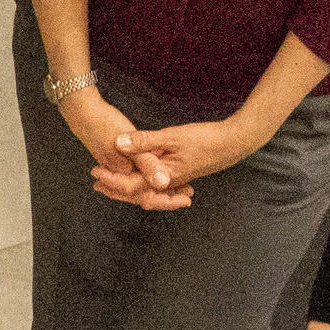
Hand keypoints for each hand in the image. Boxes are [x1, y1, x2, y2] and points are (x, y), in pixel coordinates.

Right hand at [59, 90, 182, 209]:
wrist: (81, 110)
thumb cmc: (103, 124)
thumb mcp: (129, 143)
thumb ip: (146, 163)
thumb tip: (164, 183)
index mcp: (122, 174)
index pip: (146, 196)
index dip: (168, 200)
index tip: (187, 199)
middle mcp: (120, 175)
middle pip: (145, 194)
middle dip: (167, 196)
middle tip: (188, 195)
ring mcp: (118, 167)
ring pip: (142, 185)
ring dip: (160, 186)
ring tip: (182, 186)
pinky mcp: (118, 159)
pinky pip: (138, 174)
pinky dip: (152, 175)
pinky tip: (162, 172)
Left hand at [104, 118, 263, 203]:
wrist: (234, 142)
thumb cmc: (205, 139)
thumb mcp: (171, 136)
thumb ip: (144, 141)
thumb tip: (118, 144)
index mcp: (164, 176)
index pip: (131, 186)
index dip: (111, 180)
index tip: (94, 172)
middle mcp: (169, 182)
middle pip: (137, 193)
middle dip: (116, 190)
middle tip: (96, 183)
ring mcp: (176, 179)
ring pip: (147, 190)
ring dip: (128, 187)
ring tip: (110, 183)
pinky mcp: (180, 174)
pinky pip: (157, 184)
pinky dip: (143, 182)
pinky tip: (136, 175)